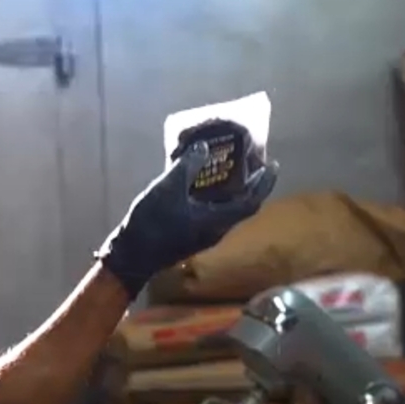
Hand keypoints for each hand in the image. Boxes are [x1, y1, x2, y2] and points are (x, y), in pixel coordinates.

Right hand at [95, 137, 277, 298]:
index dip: (264, 183)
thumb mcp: (169, 188)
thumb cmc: (153, 222)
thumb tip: (204, 148)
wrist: (133, 255)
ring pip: (227, 210)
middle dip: (251, 184)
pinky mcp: (191, 235)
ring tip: (231, 169)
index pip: (251, 202)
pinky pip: (213, 212)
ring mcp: (204, 234)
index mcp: (217, 220)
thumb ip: (188, 166)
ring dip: (234, 190)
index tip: (272, 164)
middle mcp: (216, 230)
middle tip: (252, 162)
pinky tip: (203, 184)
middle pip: (243, 206)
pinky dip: (216, 196)